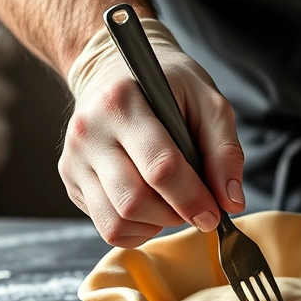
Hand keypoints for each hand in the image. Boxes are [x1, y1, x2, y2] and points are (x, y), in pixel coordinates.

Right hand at [60, 18, 244, 246]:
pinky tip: (151, 205)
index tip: (214, 213)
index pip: (159, 168)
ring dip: (155, 225)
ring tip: (171, 204)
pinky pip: (107, 227)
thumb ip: (225, 151)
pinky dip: (138, 228)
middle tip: (194, 207)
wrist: (115, 71)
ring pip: (116, 223)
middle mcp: (88, 131)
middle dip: (174, 215)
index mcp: (121, 102)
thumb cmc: (168, 88)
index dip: (193, 199)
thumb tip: (230, 202)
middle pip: (133, 202)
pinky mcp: (70, 180)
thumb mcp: (208, 103)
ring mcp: (74, 158)